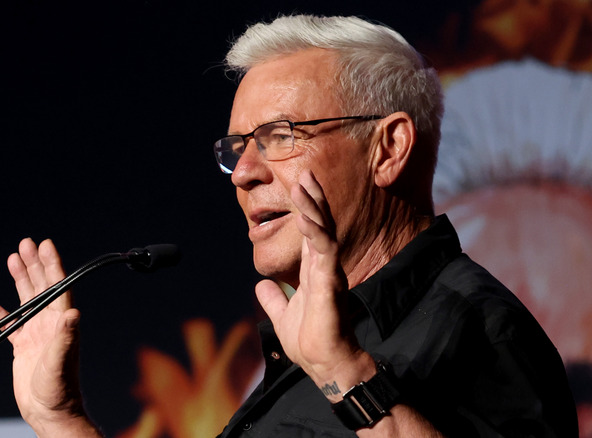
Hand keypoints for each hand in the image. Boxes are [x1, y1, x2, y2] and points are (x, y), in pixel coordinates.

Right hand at [0, 238, 98, 435]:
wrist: (49, 410)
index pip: (59, 286)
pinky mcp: (23, 345)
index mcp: (62, 323)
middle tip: (26, 243)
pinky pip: (8, 322)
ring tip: (13, 258)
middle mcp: (51, 323)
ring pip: (27, 299)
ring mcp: (37, 332)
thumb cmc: (60, 389)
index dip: (53, 265)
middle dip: (35, 264)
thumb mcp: (62, 361)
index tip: (45, 245)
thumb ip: (66, 338)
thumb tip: (74, 314)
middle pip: (42, 286)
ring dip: (20, 279)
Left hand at [256, 170, 373, 394]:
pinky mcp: (331, 283)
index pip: (312, 233)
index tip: (301, 185)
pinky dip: (316, 232)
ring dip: (314, 208)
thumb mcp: (283, 315)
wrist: (324, 363)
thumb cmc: (310, 341)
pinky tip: (306, 217)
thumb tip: (260, 287)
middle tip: (307, 174)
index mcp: (314, 271)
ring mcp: (329, 273)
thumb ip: (274, 299)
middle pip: (321, 225)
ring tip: (305, 185)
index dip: (307, 209)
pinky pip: (325, 252)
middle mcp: (324, 267)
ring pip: (324, 232)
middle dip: (314, 199)